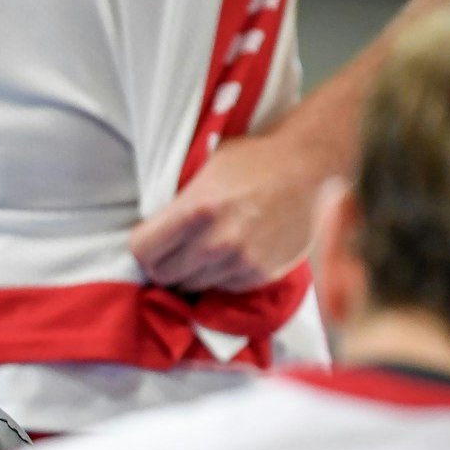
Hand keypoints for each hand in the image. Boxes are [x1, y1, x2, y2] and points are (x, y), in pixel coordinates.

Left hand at [129, 132, 329, 293]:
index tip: (149, 239)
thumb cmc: (253, 162)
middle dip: (162, 263)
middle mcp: (217, 242)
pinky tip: (228, 254)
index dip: (141, 246)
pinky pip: (222, 287)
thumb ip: (178, 205)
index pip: (143, 251)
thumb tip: (152, 230)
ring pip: (192, 284)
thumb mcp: (204, 171)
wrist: (308, 168)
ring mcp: (240, 262)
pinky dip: (219, 275)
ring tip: (203, 250)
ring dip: (192, 271)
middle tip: (172, 250)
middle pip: (164, 274)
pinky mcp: (260, 275)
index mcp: (196, 211)